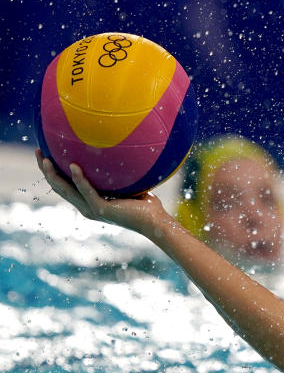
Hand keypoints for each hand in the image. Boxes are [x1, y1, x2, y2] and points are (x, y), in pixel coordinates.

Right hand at [35, 149, 169, 233]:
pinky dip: (79, 179)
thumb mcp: (129, 185)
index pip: (65, 186)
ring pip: (66, 191)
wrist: (156, 222)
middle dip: (45, 170)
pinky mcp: (102, 209)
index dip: (52, 172)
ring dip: (54, 174)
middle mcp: (87, 207)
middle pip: (59, 187)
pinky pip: (86, 191)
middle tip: (38, 152)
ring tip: (46, 159)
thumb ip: (119, 172)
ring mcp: (93, 209)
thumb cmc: (146, 205)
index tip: (45, 155)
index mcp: (90, 202)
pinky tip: (73, 165)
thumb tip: (120, 149)